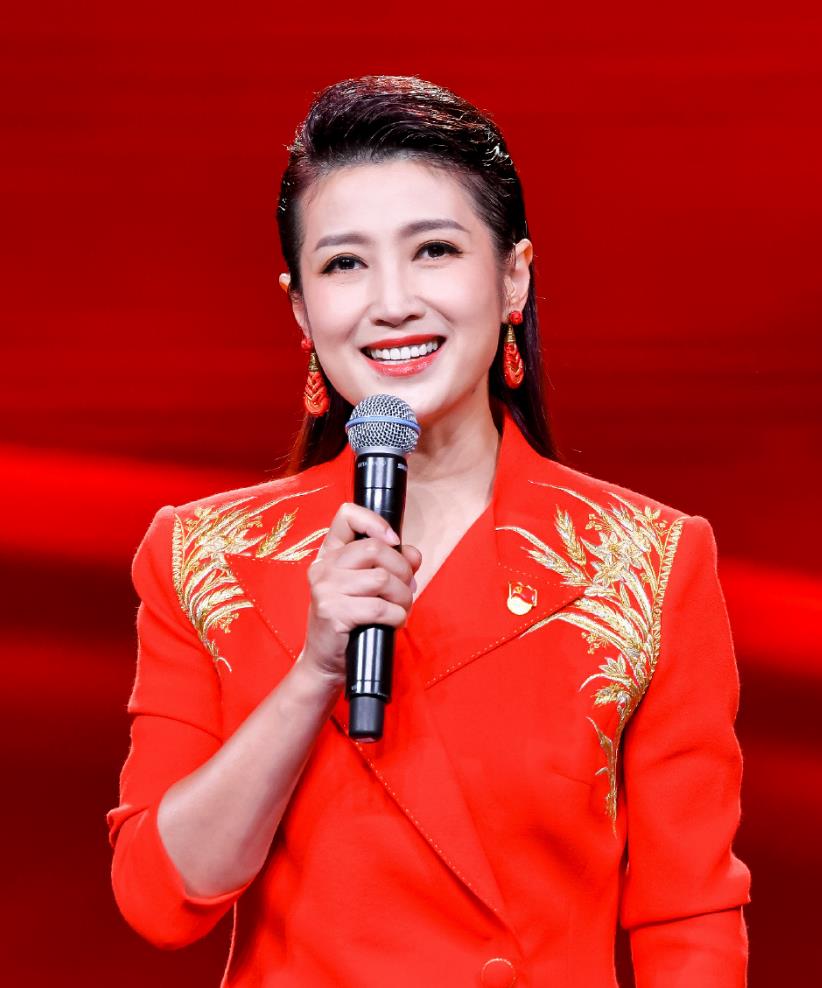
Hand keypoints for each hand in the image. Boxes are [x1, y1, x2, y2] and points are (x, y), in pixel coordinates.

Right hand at [299, 503, 420, 685]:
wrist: (325, 662)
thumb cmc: (350, 622)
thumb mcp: (368, 588)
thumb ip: (392, 565)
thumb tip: (414, 554)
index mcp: (330, 555)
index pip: (347, 515)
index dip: (375, 522)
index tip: (393, 541)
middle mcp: (323, 568)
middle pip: (375, 548)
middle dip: (402, 570)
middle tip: (406, 589)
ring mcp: (325, 589)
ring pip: (382, 579)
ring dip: (403, 597)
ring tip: (400, 608)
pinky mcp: (333, 612)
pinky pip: (379, 607)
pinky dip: (396, 615)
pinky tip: (394, 622)